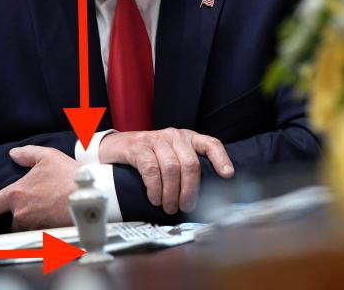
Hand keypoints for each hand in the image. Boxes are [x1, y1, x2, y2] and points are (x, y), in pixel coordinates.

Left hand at [0, 146, 75, 231]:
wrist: (89, 194)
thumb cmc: (68, 175)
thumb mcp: (47, 156)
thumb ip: (27, 154)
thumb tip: (13, 153)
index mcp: (16, 194)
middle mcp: (21, 213)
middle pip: (12, 221)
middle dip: (20, 216)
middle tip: (34, 208)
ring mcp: (34, 224)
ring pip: (27, 227)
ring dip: (33, 221)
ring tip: (48, 212)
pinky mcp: (47, 233)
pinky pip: (41, 232)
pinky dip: (45, 226)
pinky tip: (55, 218)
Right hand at [98, 128, 233, 213]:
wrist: (116, 147)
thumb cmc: (148, 156)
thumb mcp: (171, 157)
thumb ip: (185, 168)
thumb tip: (202, 196)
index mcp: (188, 138)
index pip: (211, 144)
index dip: (221, 159)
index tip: (228, 175)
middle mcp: (175, 136)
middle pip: (190, 164)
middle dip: (190, 190)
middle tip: (186, 207)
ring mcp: (156, 139)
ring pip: (171, 168)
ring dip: (171, 193)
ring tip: (169, 207)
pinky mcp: (138, 147)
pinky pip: (151, 169)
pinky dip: (155, 188)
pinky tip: (155, 199)